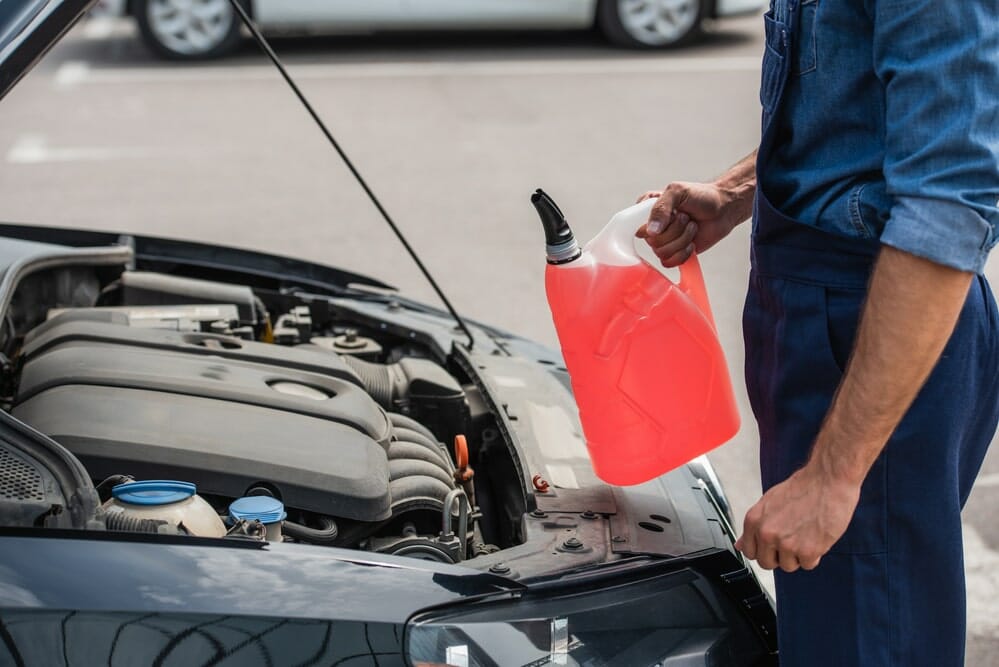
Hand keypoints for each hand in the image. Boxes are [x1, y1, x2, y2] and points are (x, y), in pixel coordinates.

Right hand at [634, 181, 747, 267]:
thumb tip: (651, 231)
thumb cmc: (700, 196)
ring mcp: (664, 242)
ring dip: (682, 240)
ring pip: (662, 253)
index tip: (672, 213)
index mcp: (648, 211)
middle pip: (653, 242)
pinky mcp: (675, 253)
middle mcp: (653, 228)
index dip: (656, 224)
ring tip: (692, 227)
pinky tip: (691, 243)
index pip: (639, 227)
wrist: (723, 208)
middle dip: (675, 230)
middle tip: (686, 218)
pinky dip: (683, 254)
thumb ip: (660, 207)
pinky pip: (669, 263)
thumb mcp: (678, 192)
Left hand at [734, 464, 860, 571]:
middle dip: (779, 556)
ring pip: (788, 566)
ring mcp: (786, 543)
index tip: (772, 546)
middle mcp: (766, 533)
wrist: (827, 480)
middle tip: (792, 541)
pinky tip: (816, 537)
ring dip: (798, 556)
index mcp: (754, 520)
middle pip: (766, 563)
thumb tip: (739, 544)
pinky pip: (808, 565)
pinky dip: (814, 555)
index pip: (749, 552)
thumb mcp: (769, 502)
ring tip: (805, 535)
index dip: (763, 550)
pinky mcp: (807, 551)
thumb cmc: (802, 488)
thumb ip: (754, 526)